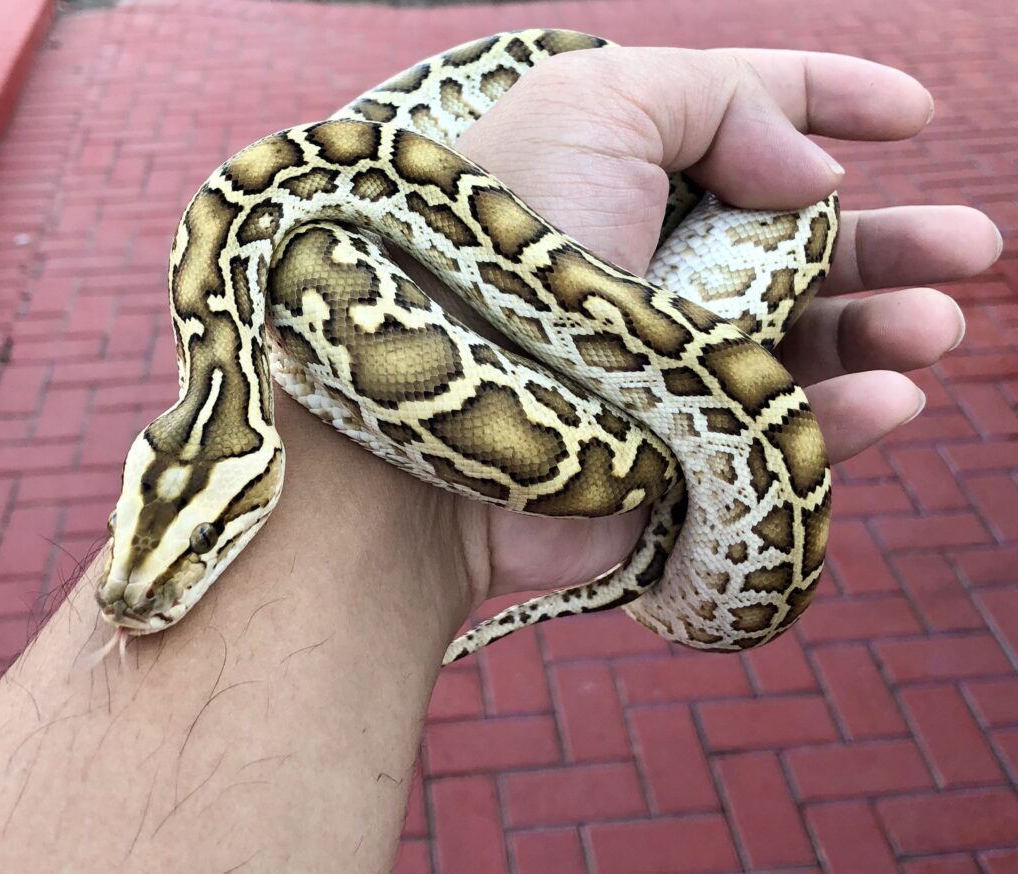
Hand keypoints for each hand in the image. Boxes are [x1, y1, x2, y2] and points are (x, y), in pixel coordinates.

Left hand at [445, 46, 1001, 602]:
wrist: (442, 408)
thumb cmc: (508, 251)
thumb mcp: (600, 109)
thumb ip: (718, 99)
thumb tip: (808, 172)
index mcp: (628, 173)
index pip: (744, 121)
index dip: (828, 104)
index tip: (910, 112)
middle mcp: (649, 264)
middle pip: (794, 244)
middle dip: (891, 239)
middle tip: (973, 242)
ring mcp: (663, 362)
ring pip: (800, 339)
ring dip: (882, 326)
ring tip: (939, 319)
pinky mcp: (674, 449)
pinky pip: (775, 430)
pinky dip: (843, 413)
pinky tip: (894, 394)